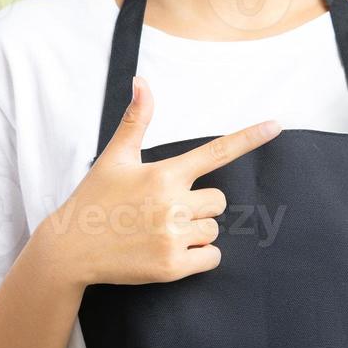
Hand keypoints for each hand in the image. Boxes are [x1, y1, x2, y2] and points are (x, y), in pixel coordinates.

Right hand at [50, 75, 279, 287]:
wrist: (71, 248)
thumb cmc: (94, 199)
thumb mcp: (115, 157)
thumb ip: (136, 120)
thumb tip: (142, 81)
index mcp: (164, 173)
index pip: (215, 151)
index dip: (249, 137)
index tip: (276, 124)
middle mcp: (173, 203)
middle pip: (218, 201)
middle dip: (199, 206)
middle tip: (164, 211)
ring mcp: (173, 236)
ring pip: (213, 230)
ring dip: (195, 232)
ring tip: (159, 232)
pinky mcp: (172, 266)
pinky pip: (211, 257)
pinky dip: (198, 257)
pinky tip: (169, 251)